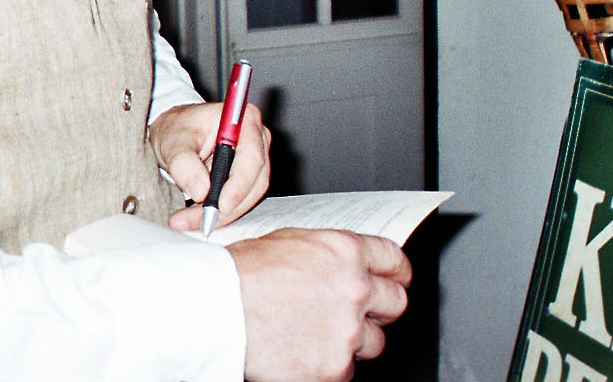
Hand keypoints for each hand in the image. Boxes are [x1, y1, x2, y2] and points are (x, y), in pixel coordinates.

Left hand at [147, 100, 270, 231]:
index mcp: (243, 121)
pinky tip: (199, 218)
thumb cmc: (177, 128)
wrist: (173, 130)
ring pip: (250, 195)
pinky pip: (242, 199)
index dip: (239, 185)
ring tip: (190, 221)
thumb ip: (183, 163)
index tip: (222, 205)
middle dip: (228, 206)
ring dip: (223, 214)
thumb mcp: (173, 142)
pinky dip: (221, 213)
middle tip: (199, 221)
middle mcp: (256, 138)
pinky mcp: (248, 176)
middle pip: (254, 181)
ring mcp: (255, 158)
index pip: (251, 157)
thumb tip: (201, 190)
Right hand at [228, 228, 411, 381]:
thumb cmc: (241, 273)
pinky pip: (346, 370)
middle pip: (396, 302)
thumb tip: (346, 265)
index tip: (393, 280)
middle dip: (380, 309)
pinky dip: (328, 365)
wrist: (216, 308)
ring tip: (317, 334)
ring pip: (373, 342)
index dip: (395, 273)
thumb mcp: (290, 243)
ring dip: (352, 341)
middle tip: (358, 313)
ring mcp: (348, 331)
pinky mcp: (335, 367)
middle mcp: (355, 289)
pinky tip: (303, 351)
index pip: (394, 260)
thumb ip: (328, 255)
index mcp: (345, 251)